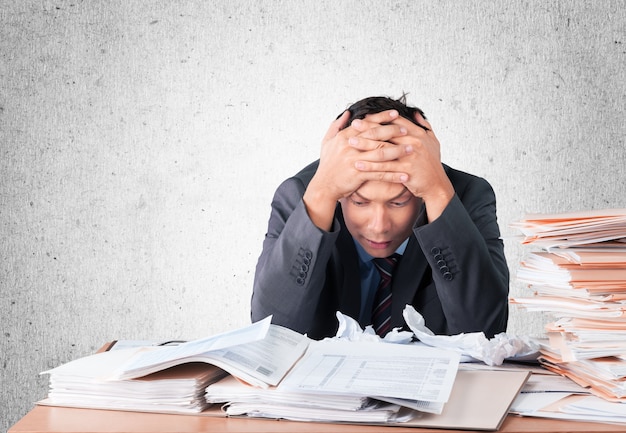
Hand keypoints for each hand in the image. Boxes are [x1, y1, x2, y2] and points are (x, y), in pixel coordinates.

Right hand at [303, 110, 408, 229]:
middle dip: (393, 131)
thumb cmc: (327, 165)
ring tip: (411, 149)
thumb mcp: (327, 142)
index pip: (366, 123)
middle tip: (407, 129)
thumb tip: (347, 113)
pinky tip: (405, 175)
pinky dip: (393, 175)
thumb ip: (336, 126)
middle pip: (376, 135)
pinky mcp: (358, 174)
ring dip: (398, 151)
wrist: (323, 186)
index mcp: (344, 136)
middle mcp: (350, 146)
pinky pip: (380, 174)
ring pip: (380, 153)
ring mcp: (354, 160)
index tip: (396, 113)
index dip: (382, 117)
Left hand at [353, 111, 454, 220]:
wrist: (437, 185)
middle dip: (368, 128)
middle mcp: (414, 143)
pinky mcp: (406, 171)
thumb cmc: (433, 164)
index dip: (380, 118)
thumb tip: (415, 113)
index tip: (366, 115)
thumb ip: (424, 126)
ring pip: (383, 149)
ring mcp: (410, 157)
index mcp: (419, 134)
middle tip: (353, 125)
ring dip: (365, 145)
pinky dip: (370, 166)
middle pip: (387, 132)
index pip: (396, 122)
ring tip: (351, 143)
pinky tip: (359, 164)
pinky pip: (384, 168)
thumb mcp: (433, 141)